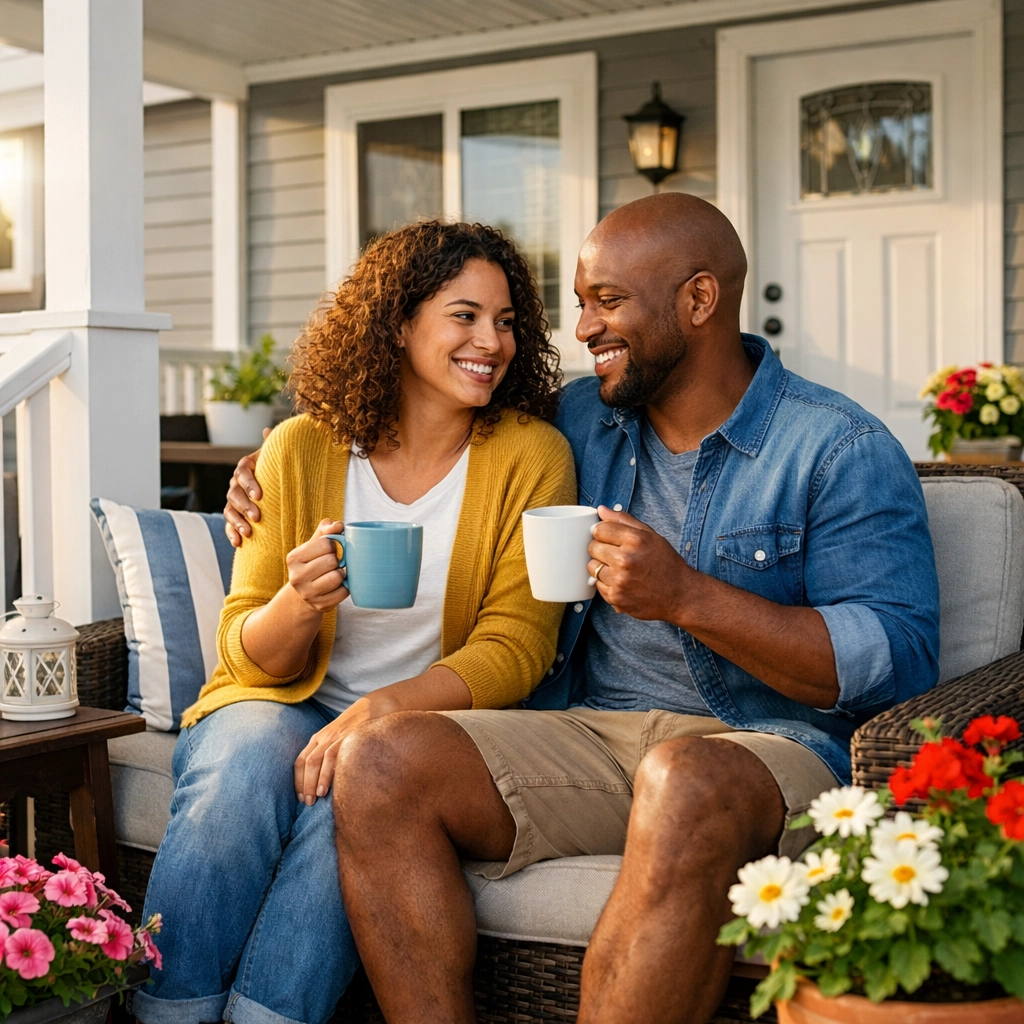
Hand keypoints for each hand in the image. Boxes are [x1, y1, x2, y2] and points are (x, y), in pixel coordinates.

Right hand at [224, 427, 271, 546]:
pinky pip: (228, 525)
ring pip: (229, 510)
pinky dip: (232, 534)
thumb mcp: (276, 458)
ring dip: (237, 522)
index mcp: (245, 468)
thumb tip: (267, 429)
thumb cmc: (277, 471)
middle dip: (245, 506)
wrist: (274, 487)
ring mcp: (233, 501)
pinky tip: (238, 543)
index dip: (249, 483)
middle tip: (257, 517)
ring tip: (249, 533)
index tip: (260, 495)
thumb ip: (273, 446)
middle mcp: (235, 484)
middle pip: (234, 494)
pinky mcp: (233, 516)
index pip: (242, 473)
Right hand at [286, 520, 349, 612]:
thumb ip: (326, 530)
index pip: (326, 544)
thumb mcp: (315, 544)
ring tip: (336, 574)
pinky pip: (343, 592)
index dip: (333, 545)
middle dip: (338, 560)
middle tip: (334, 564)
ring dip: (341, 574)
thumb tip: (338, 525)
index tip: (330, 550)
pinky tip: (338, 586)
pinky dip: (345, 587)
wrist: (304, 593)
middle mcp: (296, 576)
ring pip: (337, 577)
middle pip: (332, 561)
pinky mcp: (320, 605)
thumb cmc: (313, 563)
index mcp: (294, 558)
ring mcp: (307, 593)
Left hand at [294, 697, 385, 803]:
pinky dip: (328, 772)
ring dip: (314, 780)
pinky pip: (333, 755)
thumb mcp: (339, 739)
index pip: (300, 761)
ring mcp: (335, 736)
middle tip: (307, 802)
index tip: (300, 798)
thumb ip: (330, 754)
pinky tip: (329, 786)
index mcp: (319, 739)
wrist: (374, 707)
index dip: (298, 781)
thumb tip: (325, 782)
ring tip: (316, 797)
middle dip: (304, 784)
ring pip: (316, 760)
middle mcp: (324, 737)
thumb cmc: (357, 729)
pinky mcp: (347, 737)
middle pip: (306, 762)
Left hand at [586, 505, 692, 620]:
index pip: (599, 529)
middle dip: (601, 548)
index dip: (602, 532)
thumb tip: (601, 509)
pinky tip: (622, 581)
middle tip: (616, 554)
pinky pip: (597, 584)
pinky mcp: (615, 597)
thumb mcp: (650, 535)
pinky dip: (606, 582)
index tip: (609, 537)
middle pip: (592, 547)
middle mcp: (625, 560)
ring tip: (619, 568)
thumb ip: (624, 520)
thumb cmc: (666, 563)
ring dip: (602, 566)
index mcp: (634, 540)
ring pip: (592, 566)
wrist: (680, 595)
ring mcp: (619, 580)